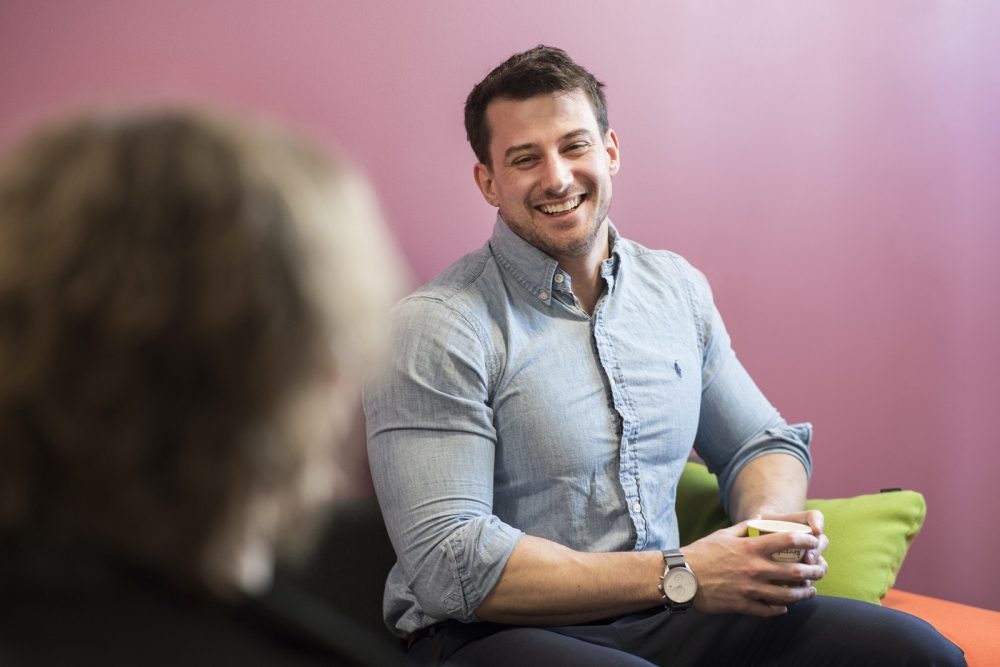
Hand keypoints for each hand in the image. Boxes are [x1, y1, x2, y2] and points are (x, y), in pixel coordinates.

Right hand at [680, 519, 827, 616]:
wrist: (681, 576)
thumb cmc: (701, 552)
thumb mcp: (723, 534)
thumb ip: (745, 527)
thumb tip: (762, 520)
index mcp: (750, 548)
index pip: (787, 541)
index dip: (806, 540)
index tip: (814, 541)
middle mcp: (753, 568)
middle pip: (795, 571)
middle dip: (814, 571)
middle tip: (820, 570)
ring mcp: (749, 589)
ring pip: (787, 595)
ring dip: (804, 593)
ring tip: (811, 591)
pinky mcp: (743, 605)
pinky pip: (769, 610)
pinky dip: (782, 608)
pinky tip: (786, 605)